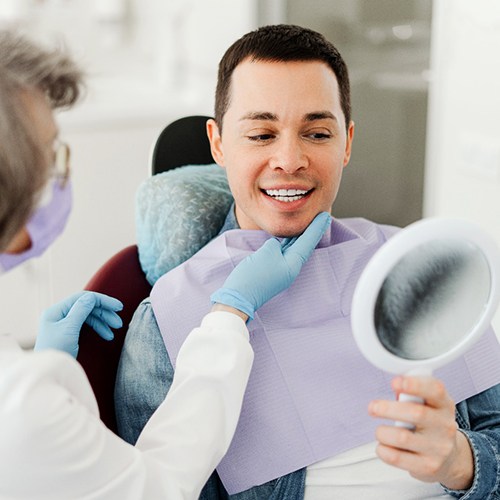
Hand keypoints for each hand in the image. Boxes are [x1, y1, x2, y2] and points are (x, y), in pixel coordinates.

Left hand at [35, 291, 122, 357]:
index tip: (118, 307)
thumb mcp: (69, 328)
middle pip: (87, 307)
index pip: (83, 298)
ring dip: (103, 322)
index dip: (102, 301)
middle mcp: (60, 315)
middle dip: (104, 314)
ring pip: (88, 317)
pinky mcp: (69, 334)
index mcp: (56, 311)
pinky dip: (98, 329)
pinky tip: (107, 336)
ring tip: (114, 332)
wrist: (49, 374)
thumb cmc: (56, 351)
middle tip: (119, 324)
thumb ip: (81, 310)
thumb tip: (92, 297)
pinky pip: (86, 326)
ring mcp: (64, 324)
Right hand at [210, 212, 330, 318]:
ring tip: (306, 223)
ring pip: (293, 249)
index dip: (317, 227)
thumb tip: (276, 245)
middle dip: (311, 230)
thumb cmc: (254, 275)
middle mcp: (290, 268)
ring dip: (300, 236)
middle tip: (321, 216)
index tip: (326, 215)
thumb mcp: (267, 253)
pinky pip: (283, 253)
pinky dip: (287, 243)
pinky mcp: (271, 270)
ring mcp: (281, 270)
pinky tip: (288, 237)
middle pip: (304, 245)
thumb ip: (275, 244)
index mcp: (293, 264)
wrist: (239, 297)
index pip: (308, 242)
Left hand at [368, 375, 473, 489]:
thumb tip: (396, 387)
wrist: (449, 458)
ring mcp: (438, 448)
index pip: (435, 390)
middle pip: (416, 413)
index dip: (414, 384)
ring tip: (381, 431)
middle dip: (387, 408)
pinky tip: (384, 446)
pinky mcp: (427, 467)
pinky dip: (382, 450)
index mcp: (444, 404)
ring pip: (402, 437)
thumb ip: (412, 393)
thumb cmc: (431, 425)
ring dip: (382, 432)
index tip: (395, 382)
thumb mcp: (428, 404)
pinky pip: (396, 457)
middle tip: (373, 407)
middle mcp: (444, 426)